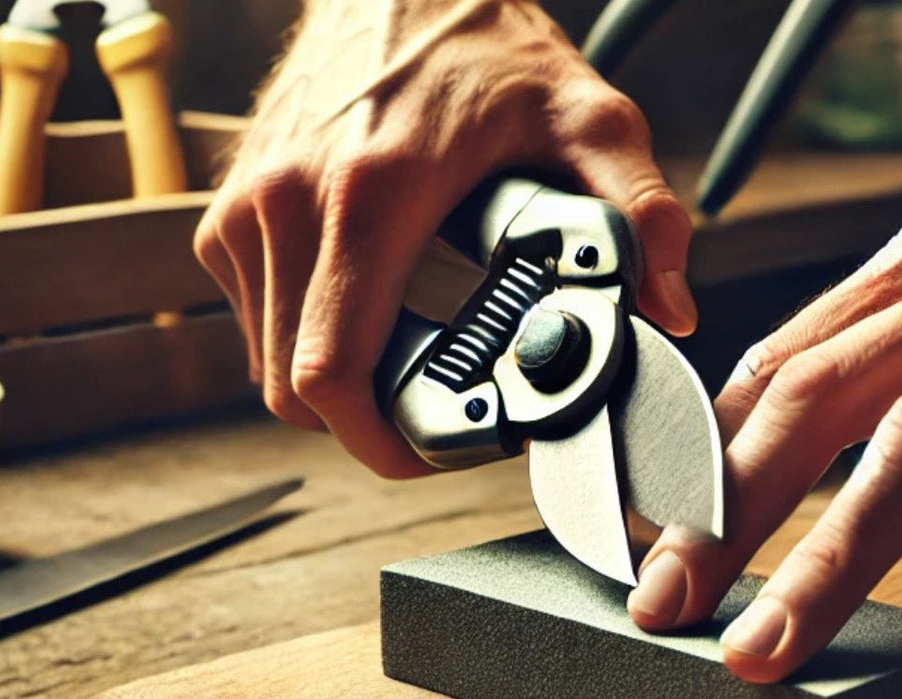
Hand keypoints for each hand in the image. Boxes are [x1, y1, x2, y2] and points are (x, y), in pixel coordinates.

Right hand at [194, 0, 694, 476]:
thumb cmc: (485, 43)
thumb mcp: (589, 116)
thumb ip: (641, 211)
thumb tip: (671, 306)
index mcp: (371, 195)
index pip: (330, 370)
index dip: (374, 440)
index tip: (428, 451)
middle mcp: (288, 203)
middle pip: (291, 385)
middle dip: (363, 423)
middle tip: (436, 417)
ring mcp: (248, 204)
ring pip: (265, 356)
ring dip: (331, 382)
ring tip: (407, 366)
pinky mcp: (229, 204)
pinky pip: (253, 311)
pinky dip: (302, 335)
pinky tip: (365, 315)